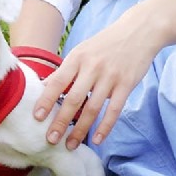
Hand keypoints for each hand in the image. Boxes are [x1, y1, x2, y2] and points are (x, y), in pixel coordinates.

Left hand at [34, 8, 162, 149]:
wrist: (139, 31)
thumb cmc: (105, 44)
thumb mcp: (82, 51)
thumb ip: (65, 71)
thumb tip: (42, 88)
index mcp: (77, 58)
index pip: (57, 82)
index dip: (46, 100)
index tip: (36, 117)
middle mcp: (92, 67)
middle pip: (73, 99)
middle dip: (60, 122)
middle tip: (50, 140)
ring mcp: (110, 76)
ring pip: (93, 108)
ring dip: (80, 129)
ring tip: (71, 145)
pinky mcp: (126, 84)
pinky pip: (114, 110)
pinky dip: (105, 127)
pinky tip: (97, 140)